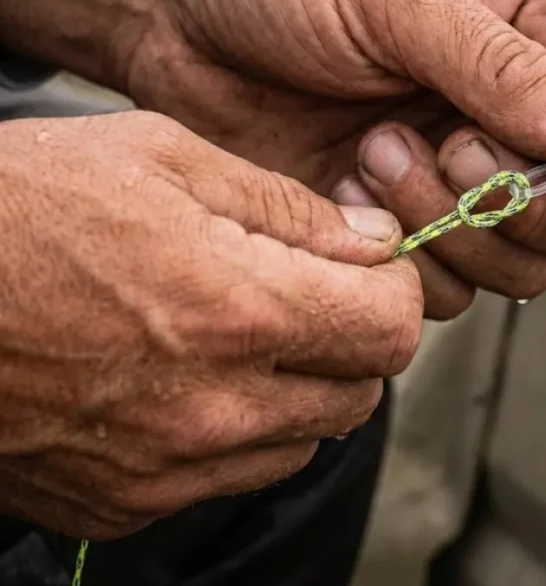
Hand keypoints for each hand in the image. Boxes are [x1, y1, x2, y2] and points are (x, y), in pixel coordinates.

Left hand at [0, 0, 545, 318]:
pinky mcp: (405, 224)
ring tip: (377, 149)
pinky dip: (404, 254)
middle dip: (531, 205)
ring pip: (525, 262)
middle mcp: (516, 111)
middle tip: (456, 148)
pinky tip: (347, 185)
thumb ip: (507, 68)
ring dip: (456, 225)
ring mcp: (463, 174)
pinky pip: (448, 286)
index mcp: (542, 30)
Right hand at [0, 112, 420, 538]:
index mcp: (233, 308)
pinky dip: (237, 432)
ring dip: (300, 388)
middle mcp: (213, 406)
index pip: (392, 327)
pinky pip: (230, 476)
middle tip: (308, 294)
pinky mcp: (124, 504)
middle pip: (362, 391)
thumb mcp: (161, 157)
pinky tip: (187, 376)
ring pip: (305, 440)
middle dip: (353, 340)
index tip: (367, 268)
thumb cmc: (19, 209)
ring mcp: (167, 466)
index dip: (392, 290)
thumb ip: (286, 206)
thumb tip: (370, 239)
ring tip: (241, 332)